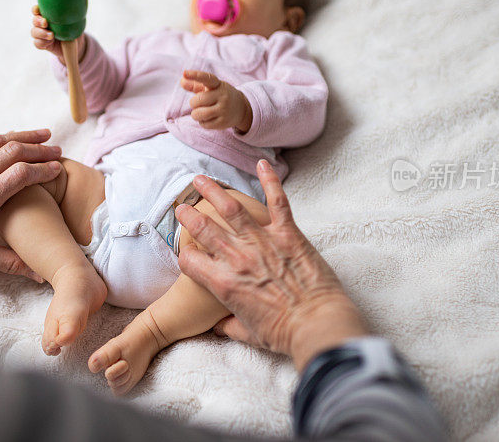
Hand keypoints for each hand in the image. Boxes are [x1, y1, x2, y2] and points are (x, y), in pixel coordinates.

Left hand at [0, 129, 62, 280]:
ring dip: (23, 136)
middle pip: (14, 150)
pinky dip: (3, 139)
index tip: (59, 169)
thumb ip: (10, 263)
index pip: (22, 174)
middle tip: (58, 151)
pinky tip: (12, 140)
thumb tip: (39, 274)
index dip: (44, 169)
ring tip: (43, 135)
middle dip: (40, 148)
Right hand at [31, 5, 86, 65]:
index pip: (37, 10)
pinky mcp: (42, 44)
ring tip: (51, 35)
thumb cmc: (75, 29)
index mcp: (48, 15)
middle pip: (34, 20)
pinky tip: (50, 42)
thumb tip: (73, 10)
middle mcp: (43, 23)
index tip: (37, 10)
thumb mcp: (74, 21)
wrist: (76, 45)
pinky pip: (37, 43)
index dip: (35, 9)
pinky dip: (42, 42)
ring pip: (34, 32)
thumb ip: (69, 15)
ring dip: (41, 33)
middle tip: (45, 23)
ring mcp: (41, 34)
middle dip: (38, 21)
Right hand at [176, 160, 366, 370]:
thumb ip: (229, 327)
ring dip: (213, 191)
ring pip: (232, 209)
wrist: (317, 326)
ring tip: (200, 180)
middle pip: (205, 229)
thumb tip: (220, 326)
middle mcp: (239, 259)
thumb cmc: (284, 335)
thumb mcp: (248, 335)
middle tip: (181, 206)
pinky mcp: (289, 234)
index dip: (185, 256)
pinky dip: (270, 180)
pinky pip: (278, 201)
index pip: (190, 262)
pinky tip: (261, 163)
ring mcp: (264, 243)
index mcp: (224, 285)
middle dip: (189, 215)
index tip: (186, 251)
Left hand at [181, 70, 252, 131]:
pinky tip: (210, 118)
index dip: (195, 75)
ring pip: (198, 114)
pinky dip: (203, 122)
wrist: (241, 108)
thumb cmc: (220, 95)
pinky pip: (203, 124)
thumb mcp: (210, 88)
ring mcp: (224, 109)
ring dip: (196, 114)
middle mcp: (223, 96)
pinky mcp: (223, 122)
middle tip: (201, 103)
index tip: (185, 73)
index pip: (206, 78)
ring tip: (203, 112)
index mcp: (218, 85)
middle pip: (196, 101)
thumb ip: (195, 85)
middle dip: (194, 104)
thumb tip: (182, 81)